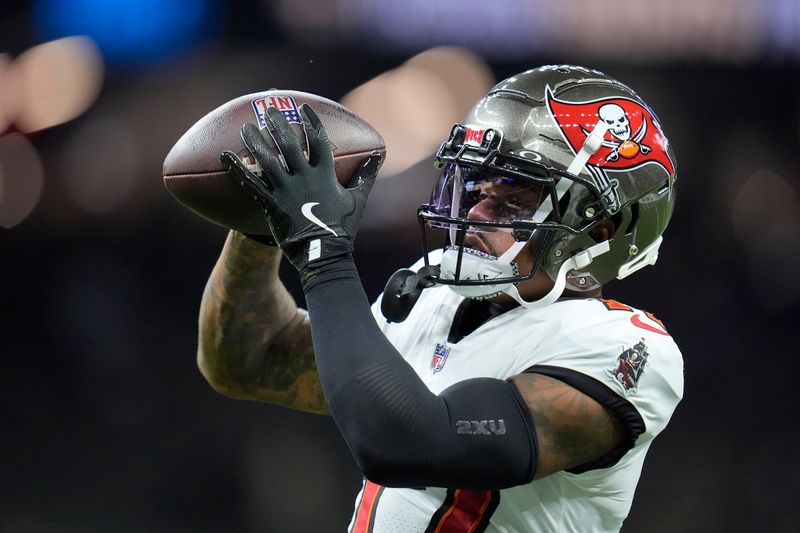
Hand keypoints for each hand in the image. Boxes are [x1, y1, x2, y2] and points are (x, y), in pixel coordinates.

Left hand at [220, 105, 380, 271]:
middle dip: (279, 125)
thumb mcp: (358, 199)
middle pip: (290, 145)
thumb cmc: (343, 227)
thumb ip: (366, 176)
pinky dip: (237, 170)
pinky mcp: (272, 205)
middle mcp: (304, 178)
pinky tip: (225, 156)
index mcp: (325, 175)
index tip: (303, 108)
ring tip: (245, 128)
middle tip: (269, 110)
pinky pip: (251, 185)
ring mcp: (287, 191)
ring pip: (268, 161)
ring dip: (255, 142)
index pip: (318, 141)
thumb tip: (377, 156)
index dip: (310, 123)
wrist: (325, 253)